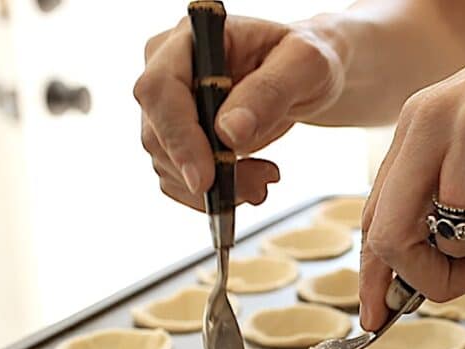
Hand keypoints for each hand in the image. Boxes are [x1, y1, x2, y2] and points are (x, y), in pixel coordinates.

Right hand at [134, 16, 344, 210]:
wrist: (305, 77)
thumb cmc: (305, 59)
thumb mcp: (306, 65)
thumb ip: (270, 91)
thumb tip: (229, 131)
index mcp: (190, 39)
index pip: (160, 89)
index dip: (178, 137)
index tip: (204, 179)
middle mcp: (168, 69)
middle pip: (159, 133)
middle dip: (207, 171)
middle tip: (260, 184)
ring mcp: (170, 106)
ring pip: (168, 163)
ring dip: (214, 188)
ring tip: (265, 179)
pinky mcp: (180, 137)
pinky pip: (179, 178)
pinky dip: (213, 193)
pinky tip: (251, 183)